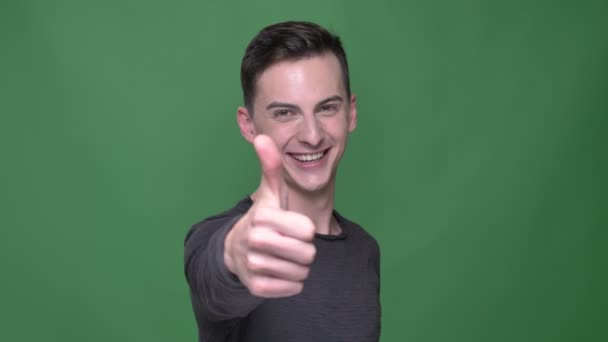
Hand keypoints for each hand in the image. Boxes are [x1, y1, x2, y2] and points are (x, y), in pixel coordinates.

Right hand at [224, 134, 316, 297]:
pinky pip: (293, 288)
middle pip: (308, 254)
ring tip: (284, 257)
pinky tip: (281, 272)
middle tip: (291, 245)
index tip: (293, 227)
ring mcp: (253, 265)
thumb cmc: (264, 219)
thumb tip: (262, 137)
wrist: (236, 250)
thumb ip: (271, 166)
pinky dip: (293, 282)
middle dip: (305, 251)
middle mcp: (255, 240)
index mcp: (263, 217)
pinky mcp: (256, 287)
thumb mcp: (270, 193)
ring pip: (302, 272)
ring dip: (299, 267)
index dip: (305, 229)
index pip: (307, 230)